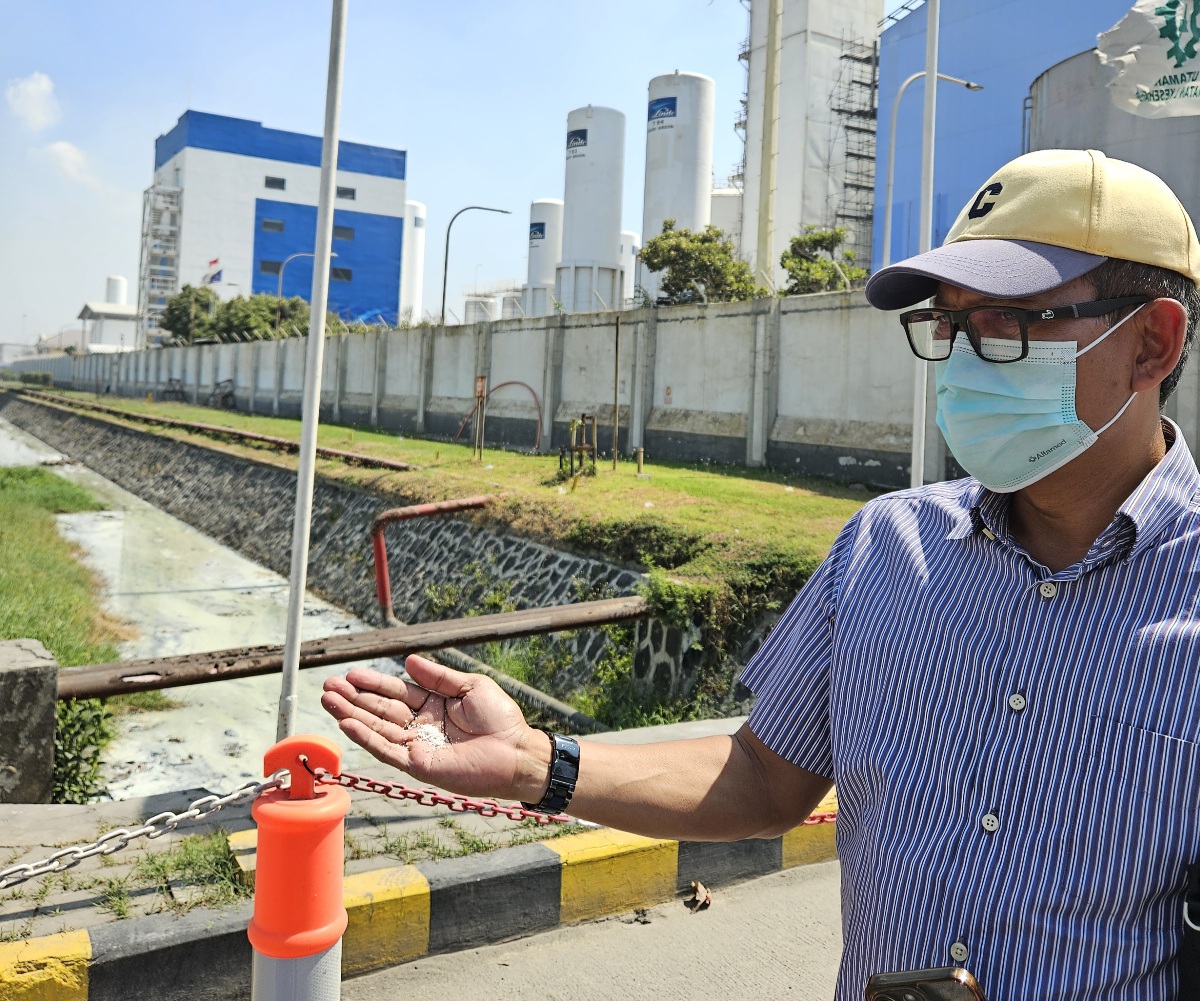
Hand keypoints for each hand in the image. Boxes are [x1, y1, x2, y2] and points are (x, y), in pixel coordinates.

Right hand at [320, 655, 550, 801]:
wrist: (516, 752)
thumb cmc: (500, 718)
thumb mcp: (470, 686)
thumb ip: (437, 676)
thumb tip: (408, 661)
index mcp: (432, 705)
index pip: (395, 692)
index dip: (373, 683)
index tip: (350, 674)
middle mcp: (420, 726)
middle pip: (379, 709)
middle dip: (353, 698)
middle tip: (328, 686)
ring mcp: (416, 746)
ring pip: (377, 729)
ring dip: (352, 715)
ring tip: (328, 701)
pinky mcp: (418, 765)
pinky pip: (387, 750)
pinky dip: (366, 738)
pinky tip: (347, 724)